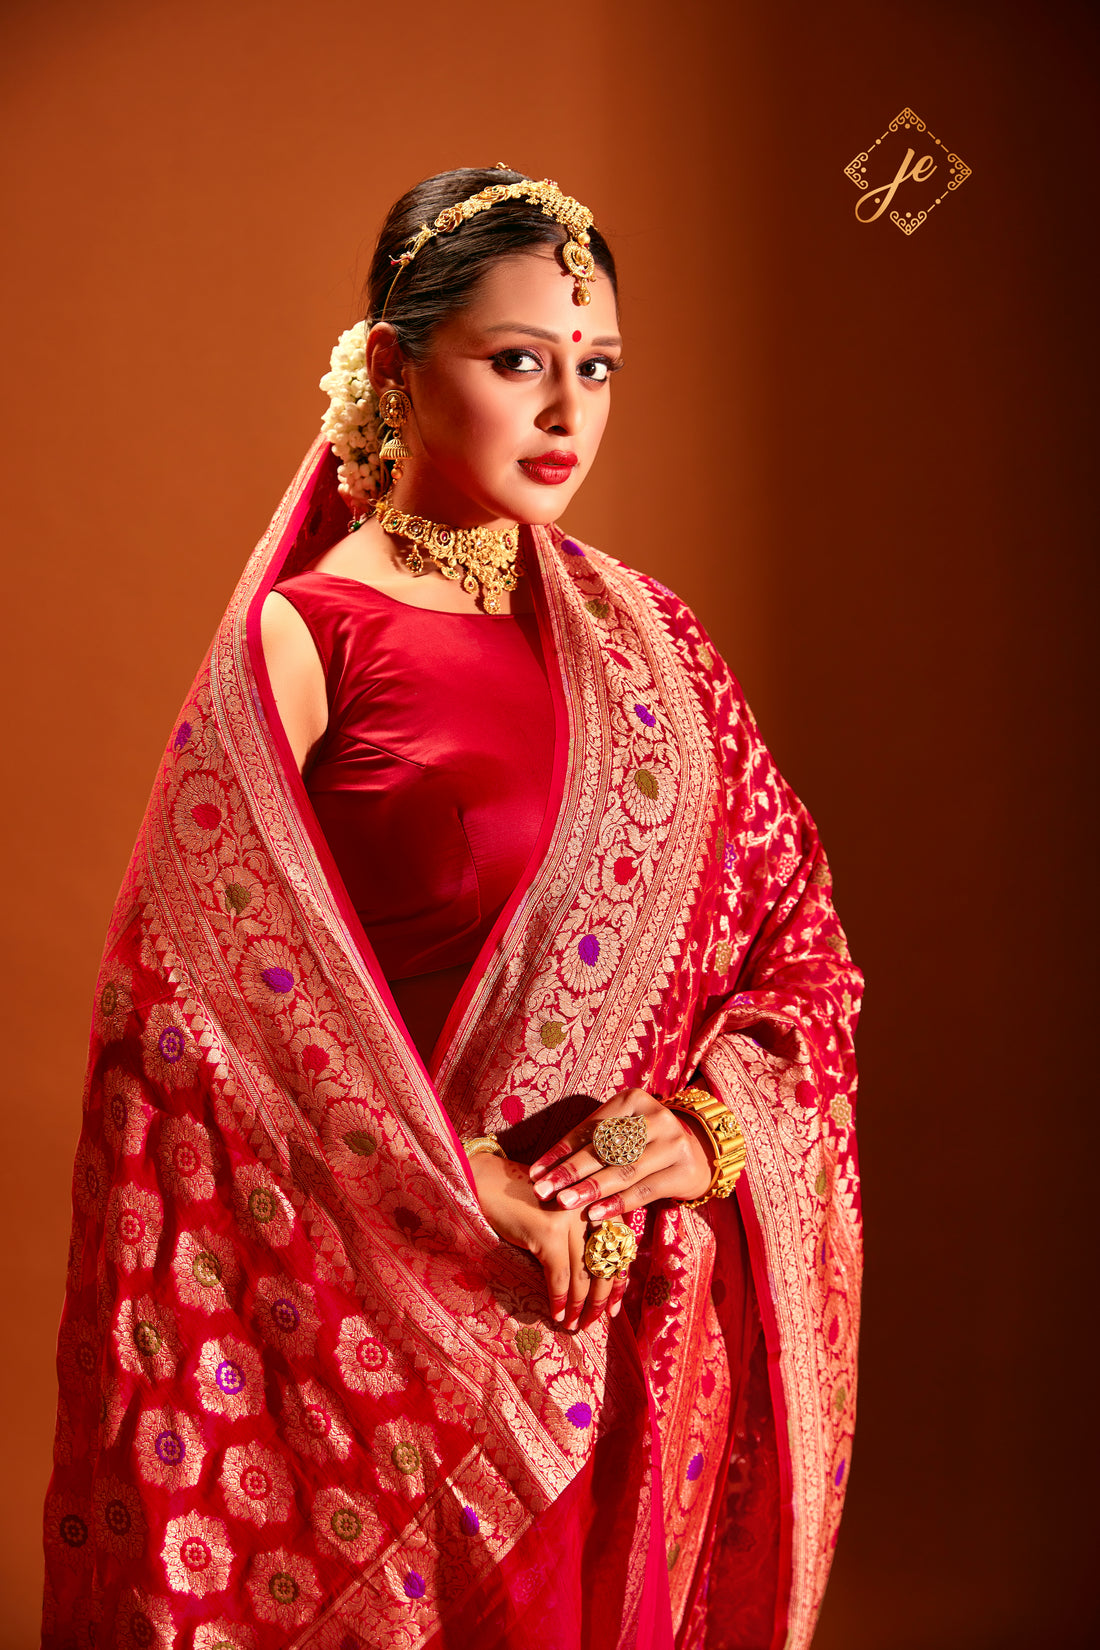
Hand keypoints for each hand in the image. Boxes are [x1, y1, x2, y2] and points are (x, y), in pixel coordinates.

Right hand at [469, 1152, 628, 1331]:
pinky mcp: (549, 1231)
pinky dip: (559, 1300)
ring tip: (573, 1326)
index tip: (614, 1310)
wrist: (490, 1182)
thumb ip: (583, 1237)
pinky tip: (557, 1315)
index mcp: (601, 1202)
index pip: (621, 1250)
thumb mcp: (563, 1215)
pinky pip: (559, 1276)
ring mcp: (571, 1219)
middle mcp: (592, 1207)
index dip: (620, 1283)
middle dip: (600, 1301)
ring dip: (578, 1307)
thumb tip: (598, 1286)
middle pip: (605, 1265)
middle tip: (591, 1323)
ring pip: (583, 1275)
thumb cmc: (526, 1202)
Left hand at [527, 1087, 713, 1221]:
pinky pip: (644, 1190)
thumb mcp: (622, 1133)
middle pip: (605, 1148)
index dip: (560, 1151)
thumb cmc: (646, 1143)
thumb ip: (592, 1145)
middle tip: (543, 1190)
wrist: (700, 1153)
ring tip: (563, 1202)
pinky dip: (616, 1203)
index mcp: (633, 1100)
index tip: (535, 1173)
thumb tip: (545, 1171)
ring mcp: (673, 1143)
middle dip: (570, 1171)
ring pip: (623, 1170)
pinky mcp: (684, 1170)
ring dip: (590, 1188)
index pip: (590, 1128)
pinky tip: (594, 1214)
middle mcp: (656, 1117)